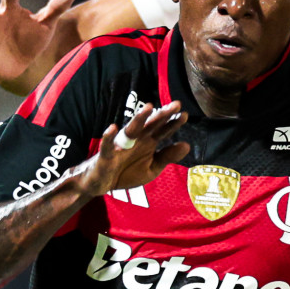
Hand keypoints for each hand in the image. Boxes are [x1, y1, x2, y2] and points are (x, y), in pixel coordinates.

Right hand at [73, 100, 189, 198]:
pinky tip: (112, 128)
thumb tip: (187, 145)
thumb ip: (167, 156)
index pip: (163, 131)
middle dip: (162, 115)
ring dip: (139, 119)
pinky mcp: (106, 155)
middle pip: (151, 125)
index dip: (173, 123)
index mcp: (148, 143)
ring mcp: (121, 146)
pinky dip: (108, 137)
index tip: (185, 115)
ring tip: (149, 107)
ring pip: (131, 130)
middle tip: (176, 105)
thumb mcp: (152, 168)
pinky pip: (107, 145)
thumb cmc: (127, 172)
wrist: (102, 183)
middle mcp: (136, 140)